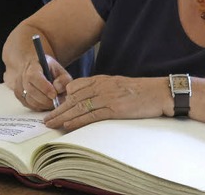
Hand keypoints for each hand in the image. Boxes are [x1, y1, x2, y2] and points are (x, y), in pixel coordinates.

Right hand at [14, 56, 72, 110]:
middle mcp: (22, 77)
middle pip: (32, 92)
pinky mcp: (19, 97)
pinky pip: (31, 107)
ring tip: (54, 101)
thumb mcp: (59, 70)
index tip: (54, 94)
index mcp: (32, 66)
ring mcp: (19, 88)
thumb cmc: (48, 70)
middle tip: (57, 100)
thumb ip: (63, 78)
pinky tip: (47, 102)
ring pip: (31, 101)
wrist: (35, 69)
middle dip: (47, 99)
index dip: (44, 87)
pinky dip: (41, 107)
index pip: (34, 77)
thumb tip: (58, 88)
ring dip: (44, 105)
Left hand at [44, 75, 168, 130]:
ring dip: (62, 116)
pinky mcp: (114, 109)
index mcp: (102, 80)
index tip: (54, 106)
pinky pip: (91, 115)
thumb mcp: (118, 85)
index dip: (63, 97)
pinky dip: (77, 120)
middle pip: (73, 97)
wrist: (158, 92)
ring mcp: (107, 97)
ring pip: (79, 106)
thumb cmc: (140, 91)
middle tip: (46, 118)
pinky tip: (68, 125)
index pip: (76, 86)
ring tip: (51, 123)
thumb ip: (103, 89)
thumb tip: (89, 97)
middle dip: (57, 108)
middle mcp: (101, 86)